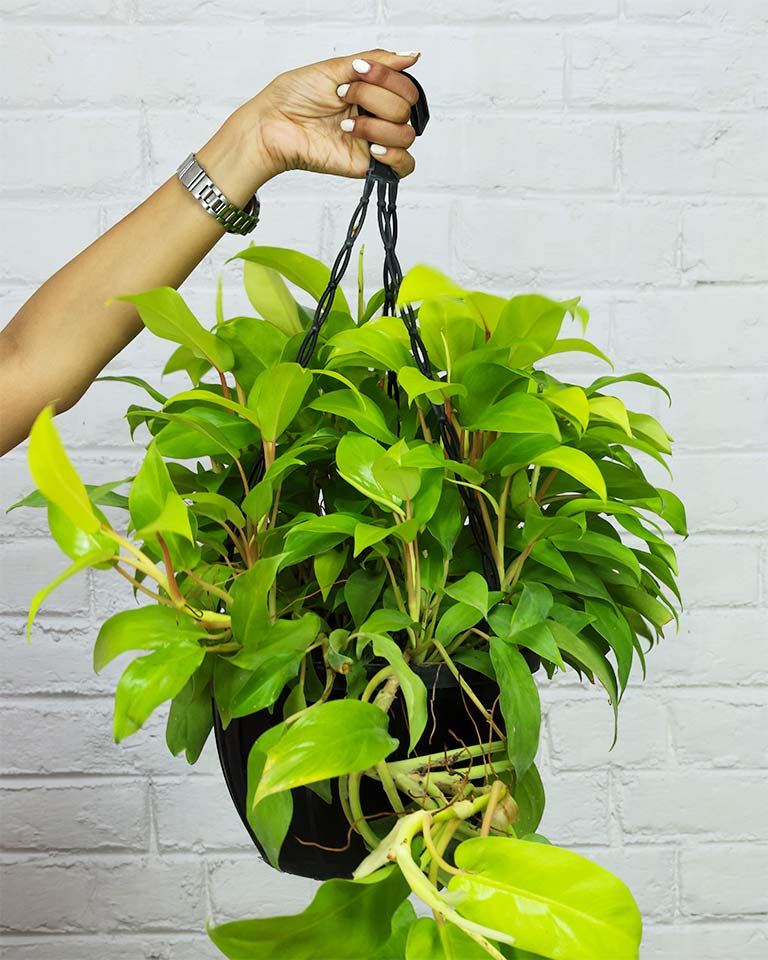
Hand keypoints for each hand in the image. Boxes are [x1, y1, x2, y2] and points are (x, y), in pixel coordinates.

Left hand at [233, 49, 422, 182]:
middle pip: (406, 109)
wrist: (273, 125)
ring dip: (375, 127)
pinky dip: (394, 155)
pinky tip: (372, 149)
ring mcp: (374, 142)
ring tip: (345, 126)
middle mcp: (377, 117)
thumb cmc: (295, 96)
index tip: (357, 72)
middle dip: (373, 98)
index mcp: (372, 93)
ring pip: (406, 135)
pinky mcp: (368, 165)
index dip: (387, 78)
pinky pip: (404, 166)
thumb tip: (411, 55)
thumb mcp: (337, 67)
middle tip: (342, 98)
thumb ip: (377, 61)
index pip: (405, 87)